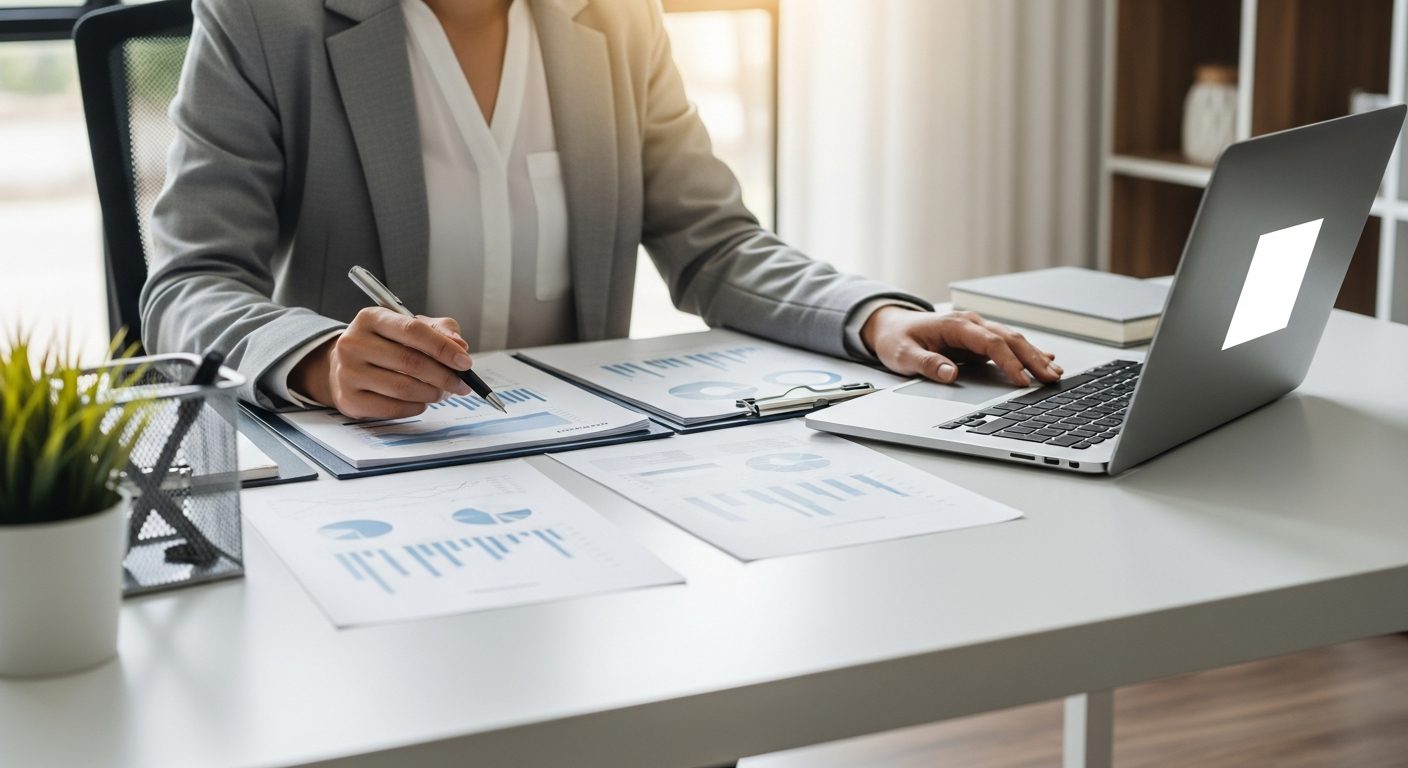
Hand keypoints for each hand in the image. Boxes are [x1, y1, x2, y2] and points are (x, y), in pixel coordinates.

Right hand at [291, 308, 473, 418]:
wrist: (346, 366)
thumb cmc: (385, 345)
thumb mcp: (410, 327)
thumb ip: (439, 331)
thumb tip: (460, 346)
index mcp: (371, 318)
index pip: (412, 330)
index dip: (443, 348)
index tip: (465, 362)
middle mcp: (354, 343)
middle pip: (410, 362)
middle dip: (444, 376)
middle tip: (461, 384)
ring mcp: (348, 373)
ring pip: (403, 388)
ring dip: (432, 393)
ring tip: (442, 392)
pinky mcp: (349, 400)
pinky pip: (393, 408)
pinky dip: (416, 407)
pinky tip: (421, 401)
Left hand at [860, 307, 1062, 386]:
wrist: (891, 326)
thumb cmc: (897, 339)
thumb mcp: (903, 355)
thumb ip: (927, 364)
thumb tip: (950, 374)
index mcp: (955, 325)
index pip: (990, 342)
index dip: (1009, 361)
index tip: (1022, 380)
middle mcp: (971, 323)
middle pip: (1009, 339)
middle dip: (1032, 359)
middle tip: (1050, 379)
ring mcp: (976, 329)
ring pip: (1013, 340)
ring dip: (1034, 356)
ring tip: (1054, 373)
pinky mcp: (978, 339)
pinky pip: (1007, 344)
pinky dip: (1027, 352)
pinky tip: (1045, 359)